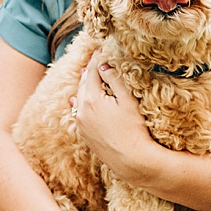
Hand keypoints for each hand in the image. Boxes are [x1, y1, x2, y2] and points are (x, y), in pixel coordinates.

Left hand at [73, 51, 153, 176]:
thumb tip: (104, 66)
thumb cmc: (134, 129)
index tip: (100, 49)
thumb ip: (115, 80)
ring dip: (83, 86)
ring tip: (85, 75)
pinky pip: (78, 113)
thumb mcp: (128, 100)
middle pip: (84, 84)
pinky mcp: (84, 136)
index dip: (97, 59)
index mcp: (91, 99)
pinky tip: (75, 101)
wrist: (132, 161)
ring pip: (79, 99)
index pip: (92, 72)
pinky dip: (78, 103)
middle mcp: (82, 110)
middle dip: (89, 71)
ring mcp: (81, 124)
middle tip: (94, 59)